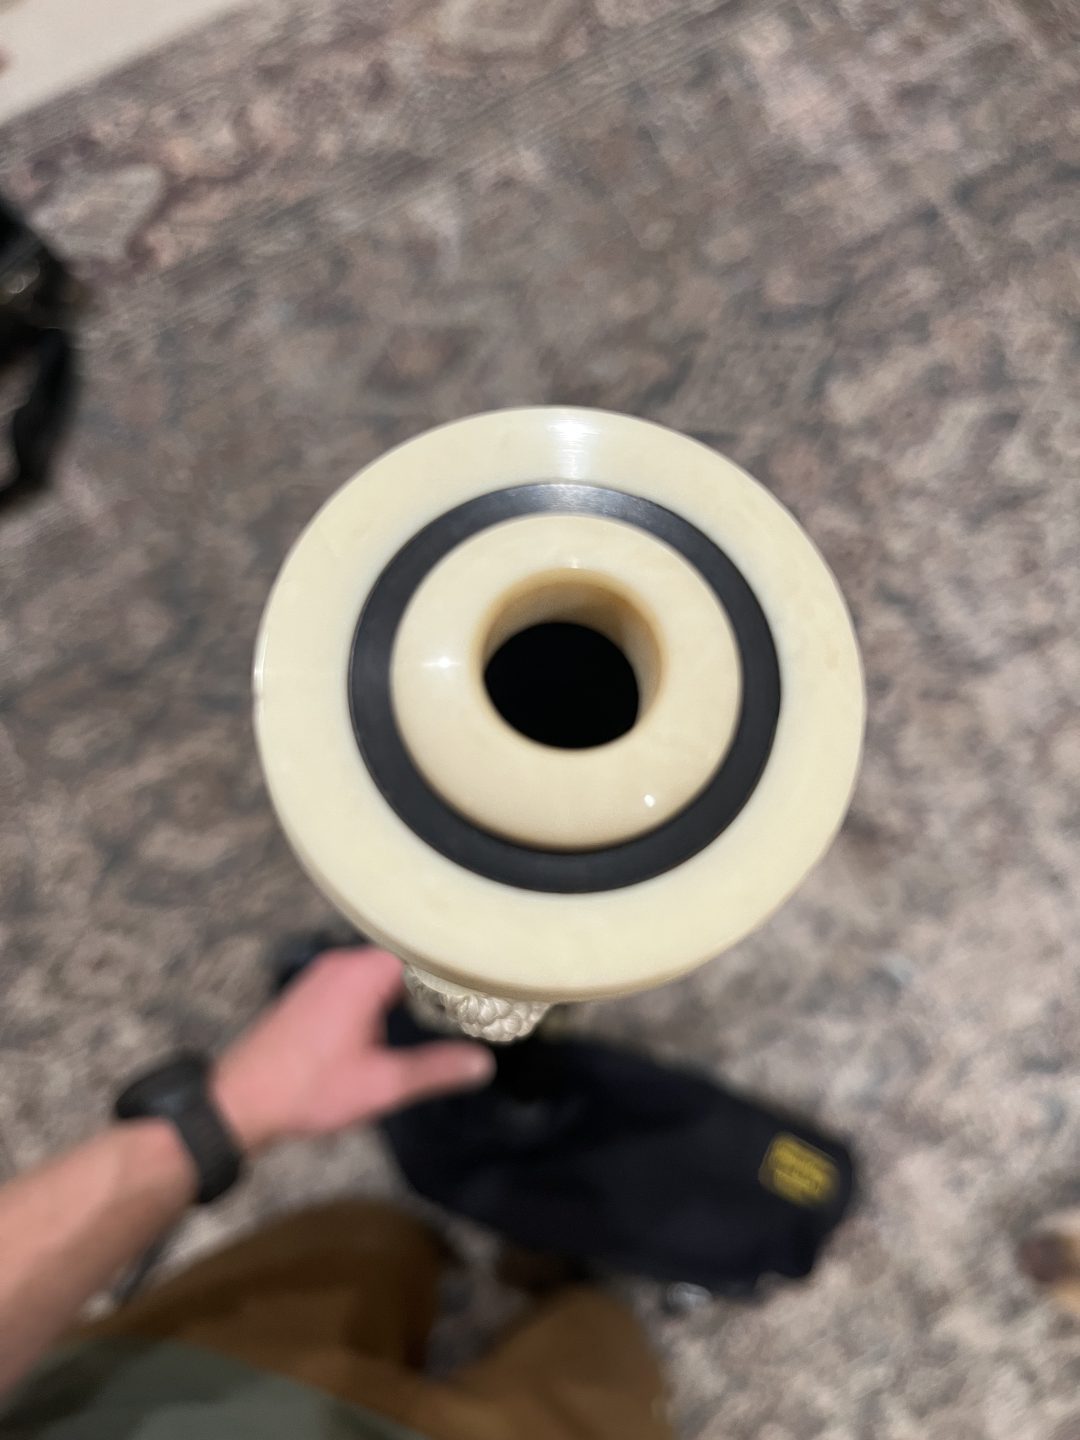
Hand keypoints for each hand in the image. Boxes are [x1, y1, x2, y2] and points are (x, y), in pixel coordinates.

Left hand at [212, 947, 493, 1154]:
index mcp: (363, 974)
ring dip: (411, 987)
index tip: (490, 985)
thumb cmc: (310, 1090)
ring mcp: (324, 974)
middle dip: (438, 978)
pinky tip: (403, 1017)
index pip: (425, 952)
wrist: (240, 1101)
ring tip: (451, 1008)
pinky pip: (362, 979)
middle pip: (406, 958)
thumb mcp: (381, 1085)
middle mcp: (343, 962)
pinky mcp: (313, 991)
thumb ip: (434, 1070)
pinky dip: (386, 993)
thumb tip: (483, 1063)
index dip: (458, 968)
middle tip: (479, 999)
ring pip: (383, 970)